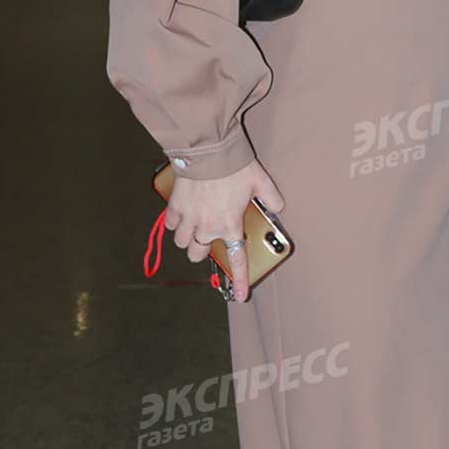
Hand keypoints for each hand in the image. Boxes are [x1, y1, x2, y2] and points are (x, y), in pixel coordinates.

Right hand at [165, 160, 285, 302]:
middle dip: (201, 250)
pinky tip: (182, 215)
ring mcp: (188, 219)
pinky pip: (170, 225)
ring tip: (193, 228)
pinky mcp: (174, 207)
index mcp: (230, 226)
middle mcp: (207, 228)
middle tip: (208, 239)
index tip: (242, 296)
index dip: (240, 280)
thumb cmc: (235, 167)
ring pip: (181, 243)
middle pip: (197, 254)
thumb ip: (272, 198)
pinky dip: (175, 223)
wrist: (208, 151)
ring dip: (187, 239)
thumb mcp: (261, 182)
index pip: (236, 260)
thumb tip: (278, 207)